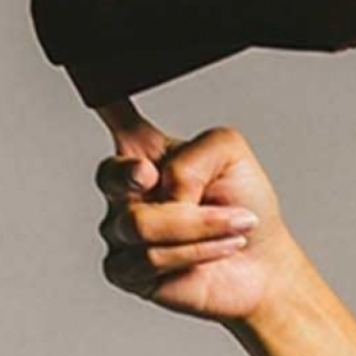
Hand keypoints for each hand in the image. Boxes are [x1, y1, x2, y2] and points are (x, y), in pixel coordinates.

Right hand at [93, 97, 305, 322]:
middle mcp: (126, 190)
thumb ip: (191, 156)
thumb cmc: (244, 205)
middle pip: (111, 176)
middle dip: (133, 177)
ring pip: (141, 224)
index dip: (102, 104)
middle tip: (156, 177)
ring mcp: (121, 230)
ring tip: (233, 226)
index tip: (91, 85)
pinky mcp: (126, 270)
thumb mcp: (230, 156)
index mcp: (146, 153)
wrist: (263, 261)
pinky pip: (150, 258)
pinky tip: (218, 250)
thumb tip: (162, 188)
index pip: (114, 121)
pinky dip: (195, 253)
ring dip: (200, 226)